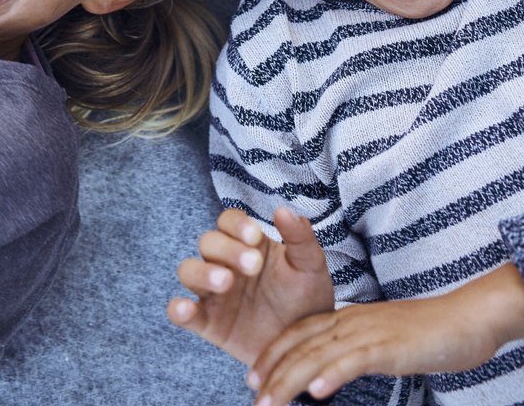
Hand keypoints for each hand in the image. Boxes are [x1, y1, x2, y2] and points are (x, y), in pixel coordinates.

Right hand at [167, 206, 332, 366]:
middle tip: (253, 266)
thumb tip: (284, 210)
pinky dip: (178, 308)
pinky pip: (181, 312)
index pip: (229, 221)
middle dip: (227, 250)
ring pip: (189, 271)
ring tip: (225, 282)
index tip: (255, 236)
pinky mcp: (208, 323)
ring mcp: (214, 294)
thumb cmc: (307, 302)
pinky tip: (185, 309)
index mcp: (249, 245)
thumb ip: (300, 238)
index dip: (236, 225)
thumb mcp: (310, 268)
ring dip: (202, 273)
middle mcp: (226, 264)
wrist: (305, 349)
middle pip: (208, 242)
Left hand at [248, 265, 523, 404]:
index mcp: (347, 318)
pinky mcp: (389, 347)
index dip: (274, 353)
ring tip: (269, 402)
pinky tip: (317, 391)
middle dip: (273, 371)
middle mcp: (351, 321)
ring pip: (319, 354)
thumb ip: (352, 351)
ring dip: (291, 379)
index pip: (299, 333)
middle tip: (252, 396)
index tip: (253, 377)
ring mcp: (368, 332)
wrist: (464, 319)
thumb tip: (328, 373)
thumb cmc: (422, 335)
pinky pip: (355, 360)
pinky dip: (334, 374)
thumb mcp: (379, 341)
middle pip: (301, 344)